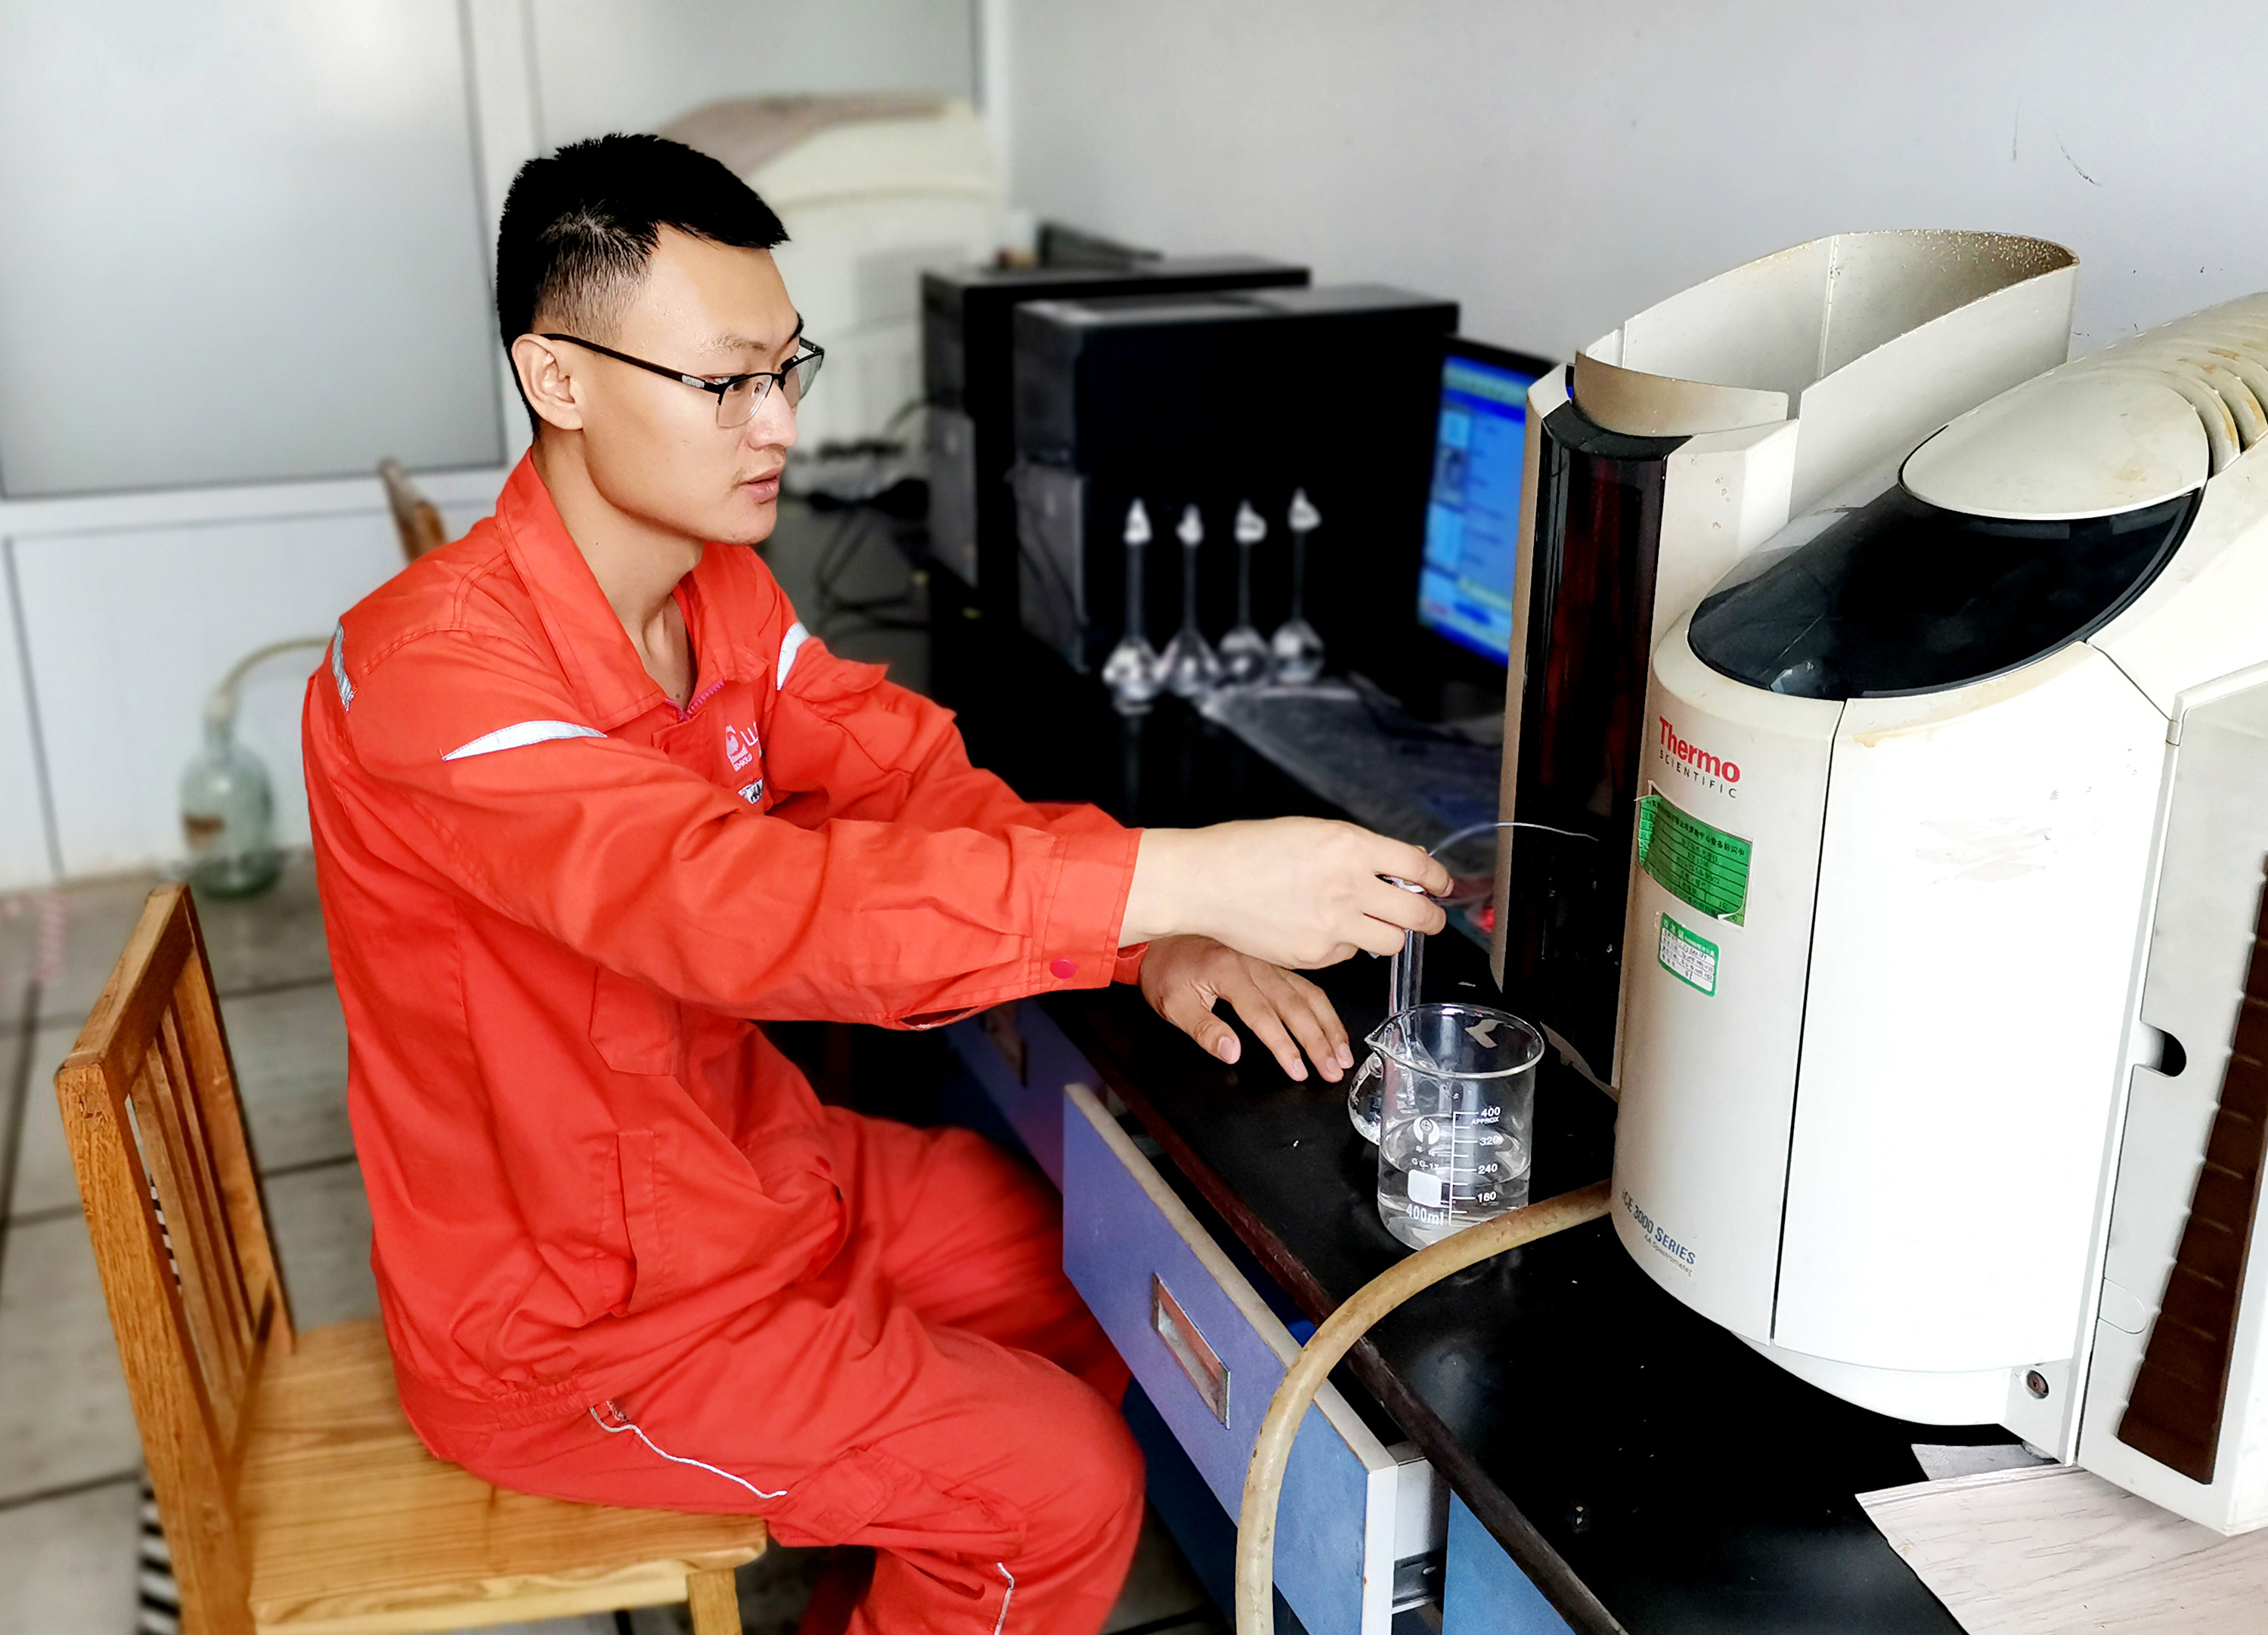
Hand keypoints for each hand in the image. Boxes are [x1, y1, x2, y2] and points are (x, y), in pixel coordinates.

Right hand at [1120, 818, 1451, 967]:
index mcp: (1350, 847)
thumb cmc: (1249, 849)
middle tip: (1426, 916)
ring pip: (1391, 943)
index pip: (1420, 867)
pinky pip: (1349, 955)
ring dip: (1388, 934)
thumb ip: (1360, 849)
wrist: (1204, 881)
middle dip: (1430, 918)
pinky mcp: (1315, 955)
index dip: (1439, 879)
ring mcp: (1333, 925)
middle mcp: (1349, 886)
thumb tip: (1404, 862)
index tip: (1441, 885)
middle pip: (1418, 915)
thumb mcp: (1313, 832)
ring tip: (1368, 923)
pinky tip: (1320, 928)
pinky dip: (1345, 946)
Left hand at [1139, 935, 1354, 1082]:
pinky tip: (1333, 1025)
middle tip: (1334, 1070)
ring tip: (1343, 1054)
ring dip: (1328, 1025)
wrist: (1163, 936)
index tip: (1298, 1070)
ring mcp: (1266, 962)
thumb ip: (1204, 1030)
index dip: (1284, 1045)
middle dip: (1318, 1041)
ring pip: (1307, 993)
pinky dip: (1322, 1008)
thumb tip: (1233, 1053)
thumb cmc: (1167, 969)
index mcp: (1229, 972)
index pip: (1263, 1015)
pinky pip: (1303, 985)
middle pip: (1295, 1005)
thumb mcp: (1173, 1004)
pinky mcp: (1271, 963)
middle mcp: (1254, 964)